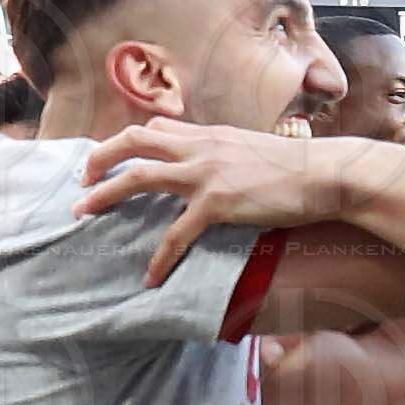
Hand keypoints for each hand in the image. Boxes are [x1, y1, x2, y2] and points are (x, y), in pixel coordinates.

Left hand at [74, 121, 344, 284]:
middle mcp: (200, 147)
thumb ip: (225, 155)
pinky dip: (160, 257)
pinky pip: (177, 233)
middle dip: (100, 159)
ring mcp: (206, 173)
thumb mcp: (252, 150)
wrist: (323, 174)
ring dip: (106, 194)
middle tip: (81, 182)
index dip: (125, 142)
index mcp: (208, 134)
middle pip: (134, 141)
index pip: (155, 127)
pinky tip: (151, 276)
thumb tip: (216, 170)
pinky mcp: (218, 203)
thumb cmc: (296, 168)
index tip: (107, 159)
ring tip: (83, 213)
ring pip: (140, 176)